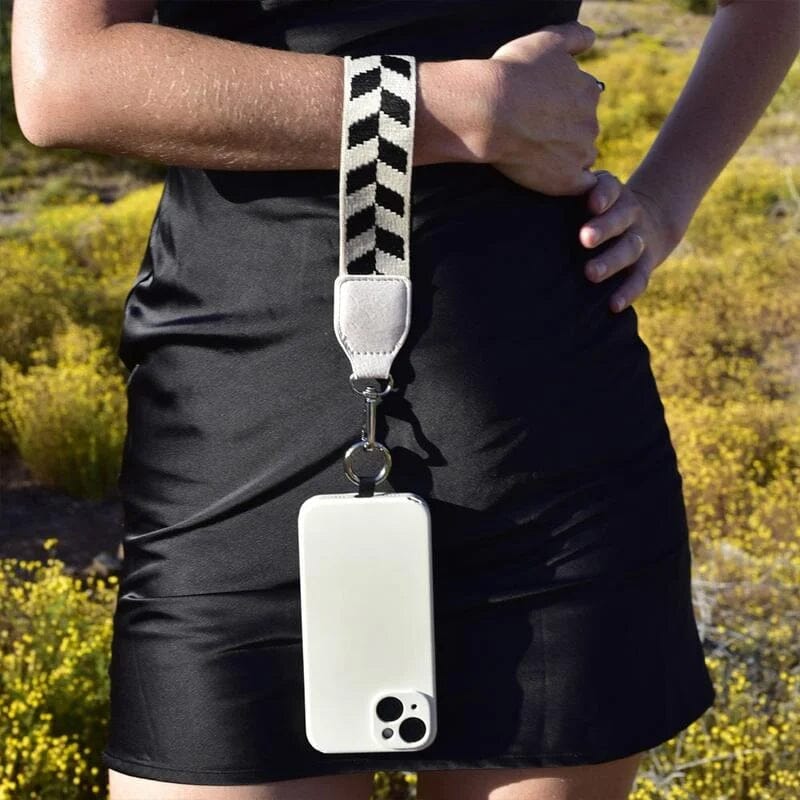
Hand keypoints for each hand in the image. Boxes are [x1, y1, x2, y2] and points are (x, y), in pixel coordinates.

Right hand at [486, 21, 603, 195]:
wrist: (490, 111)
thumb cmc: (513, 74)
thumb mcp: (547, 40)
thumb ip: (574, 36)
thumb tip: (592, 39)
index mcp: (588, 89)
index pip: (582, 101)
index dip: (559, 106)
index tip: (537, 109)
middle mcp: (591, 121)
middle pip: (582, 130)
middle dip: (563, 132)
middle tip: (531, 132)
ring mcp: (581, 153)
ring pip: (580, 157)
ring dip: (563, 157)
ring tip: (533, 156)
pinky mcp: (567, 180)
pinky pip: (579, 186)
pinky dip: (569, 183)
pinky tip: (552, 178)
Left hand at [579, 170, 679, 312]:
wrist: (651, 221)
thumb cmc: (600, 209)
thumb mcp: (590, 194)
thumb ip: (570, 195)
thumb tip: (532, 197)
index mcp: (614, 194)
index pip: (610, 188)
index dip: (603, 195)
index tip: (592, 204)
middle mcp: (630, 214)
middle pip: (620, 218)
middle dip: (603, 228)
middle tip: (585, 239)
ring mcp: (639, 239)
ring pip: (629, 249)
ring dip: (611, 262)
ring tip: (591, 273)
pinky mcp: (645, 264)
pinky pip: (640, 279)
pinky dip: (628, 292)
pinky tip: (613, 305)